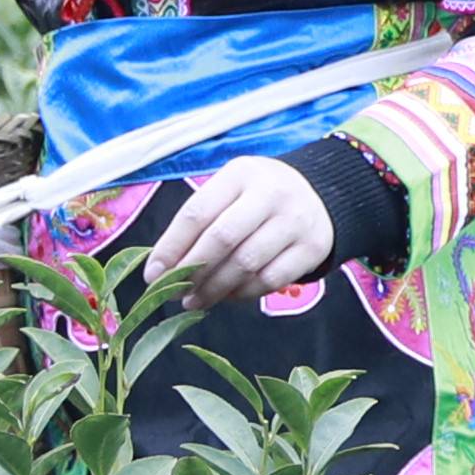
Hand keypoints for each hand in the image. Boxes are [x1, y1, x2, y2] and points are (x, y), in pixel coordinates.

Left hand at [141, 153, 345, 307]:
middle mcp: (272, 194)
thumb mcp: (230, 191)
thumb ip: (199, 222)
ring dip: (214, 289)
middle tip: (174, 293)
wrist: (322, 194)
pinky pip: (270, 280)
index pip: (197, 213)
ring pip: (246, 264)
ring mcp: (296, 221)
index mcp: (241, 174)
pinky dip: (243, 293)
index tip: (153, 275)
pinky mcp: (313, 248)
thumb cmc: (258, 196)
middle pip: (222, 239)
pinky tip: (228, 296)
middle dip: (192, 272)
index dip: (171, 247)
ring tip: (195, 300)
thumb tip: (162, 268)